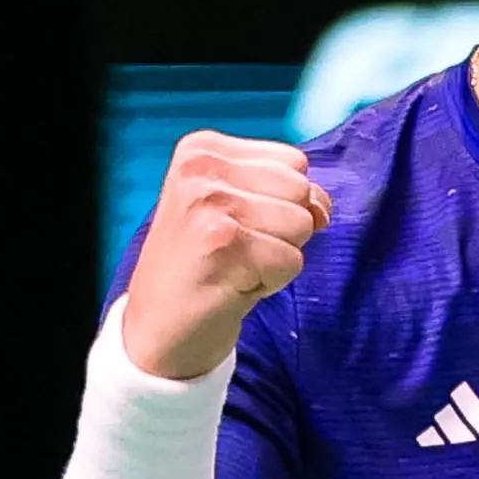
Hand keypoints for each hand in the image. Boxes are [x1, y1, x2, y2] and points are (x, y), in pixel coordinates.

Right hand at [120, 131, 331, 378]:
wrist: (155, 330)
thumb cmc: (200, 267)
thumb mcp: (235, 209)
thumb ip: (283, 192)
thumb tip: (323, 208)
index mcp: (201, 148)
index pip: (294, 161)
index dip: (280, 202)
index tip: (235, 227)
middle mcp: (201, 169)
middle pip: (300, 190)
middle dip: (282, 229)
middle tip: (236, 250)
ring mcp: (210, 205)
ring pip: (301, 224)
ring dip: (278, 256)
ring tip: (235, 267)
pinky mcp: (223, 244)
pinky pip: (291, 260)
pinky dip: (272, 282)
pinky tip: (234, 285)